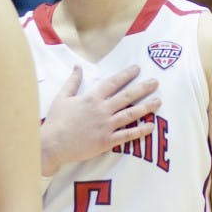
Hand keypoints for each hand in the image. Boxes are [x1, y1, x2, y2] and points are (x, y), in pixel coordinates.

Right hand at [40, 65, 160, 174]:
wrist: (52, 145)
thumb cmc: (56, 121)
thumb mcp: (62, 97)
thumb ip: (72, 81)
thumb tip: (77, 66)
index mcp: (91, 98)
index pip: (113, 83)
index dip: (126, 75)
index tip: (137, 68)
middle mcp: (102, 110)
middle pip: (127, 96)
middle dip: (143, 88)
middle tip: (155, 82)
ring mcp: (105, 126)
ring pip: (130, 114)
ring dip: (146, 107)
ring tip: (158, 101)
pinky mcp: (106, 141)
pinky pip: (127, 135)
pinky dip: (140, 131)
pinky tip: (151, 126)